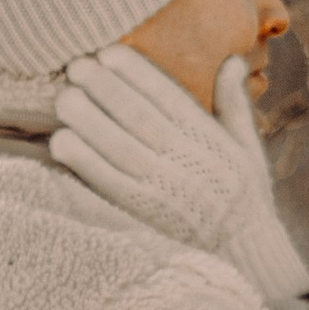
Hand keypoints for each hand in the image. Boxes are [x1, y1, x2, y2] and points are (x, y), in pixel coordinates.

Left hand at [51, 44, 308, 309]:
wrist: (247, 256)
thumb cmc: (244, 197)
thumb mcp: (247, 147)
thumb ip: (235, 104)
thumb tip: (231, 60)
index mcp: (211, 141)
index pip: (170, 98)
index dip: (138, 74)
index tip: (109, 53)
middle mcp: (189, 163)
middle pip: (141, 119)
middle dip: (107, 89)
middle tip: (76, 66)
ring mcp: (167, 191)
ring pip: (121, 149)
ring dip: (89, 121)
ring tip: (64, 97)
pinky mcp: (146, 217)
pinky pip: (110, 185)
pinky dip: (84, 163)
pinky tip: (61, 141)